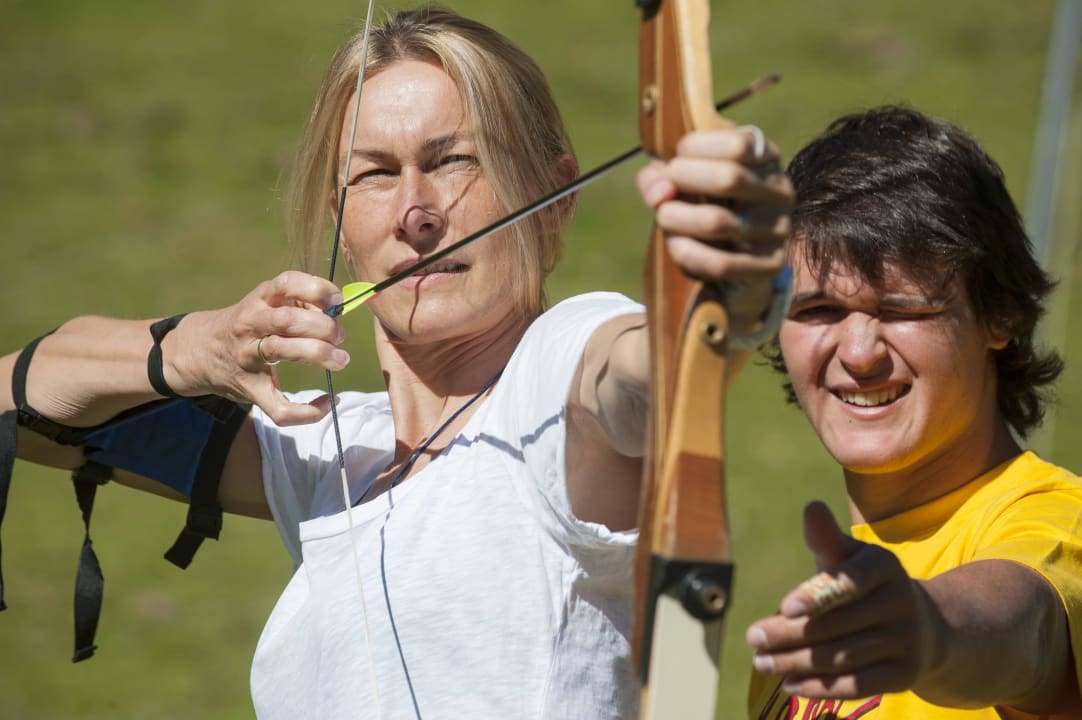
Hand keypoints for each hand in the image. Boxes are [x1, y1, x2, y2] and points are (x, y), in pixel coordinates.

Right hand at [170, 271, 349, 425]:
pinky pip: (278, 406)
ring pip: (281, 350)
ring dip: (318, 353)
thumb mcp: (265, 305)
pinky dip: (308, 410)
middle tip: (339, 337)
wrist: (198, 352)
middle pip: (287, 320)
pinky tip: (326, 402)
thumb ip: (299, 306)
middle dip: (323, 327)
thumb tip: (337, 313)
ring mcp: (247, 356)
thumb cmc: (248, 326)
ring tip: (339, 359)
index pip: (286, 284)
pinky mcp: (249, 388)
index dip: (316, 290)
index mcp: (259, 300)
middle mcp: (250, 324)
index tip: (336, 302)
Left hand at [635, 127, 791, 327]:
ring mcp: (778, 229)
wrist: (734, 261)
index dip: (694, 149)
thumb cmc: (702, 206)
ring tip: (664, 219)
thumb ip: (658, 177)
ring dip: (677, 219)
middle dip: (682, 181)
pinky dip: (687, 253)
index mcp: (765, 158)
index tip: (674, 163)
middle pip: (729, 177)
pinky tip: (677, 246)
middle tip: (663, 194)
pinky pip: (720, 263)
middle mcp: (779, 190)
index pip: (737, 144)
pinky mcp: (769, 265)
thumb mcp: (679, 182)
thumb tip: (660, 193)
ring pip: (718, 222)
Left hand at [745, 501, 934, 699]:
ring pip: (843, 657)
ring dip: (796, 663)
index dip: (818, 596)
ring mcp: (908, 640)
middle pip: (837, 625)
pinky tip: (789, 684)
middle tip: (753, 638)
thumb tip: (811, 507)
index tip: (784, 607)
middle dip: (789, 634)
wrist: (923, 625)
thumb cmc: (866, 584)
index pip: (850, 582)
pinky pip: (859, 684)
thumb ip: (826, 538)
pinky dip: (821, 687)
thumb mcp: (849, 557)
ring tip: (762, 662)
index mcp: (885, 566)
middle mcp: (902, 602)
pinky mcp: (907, 674)